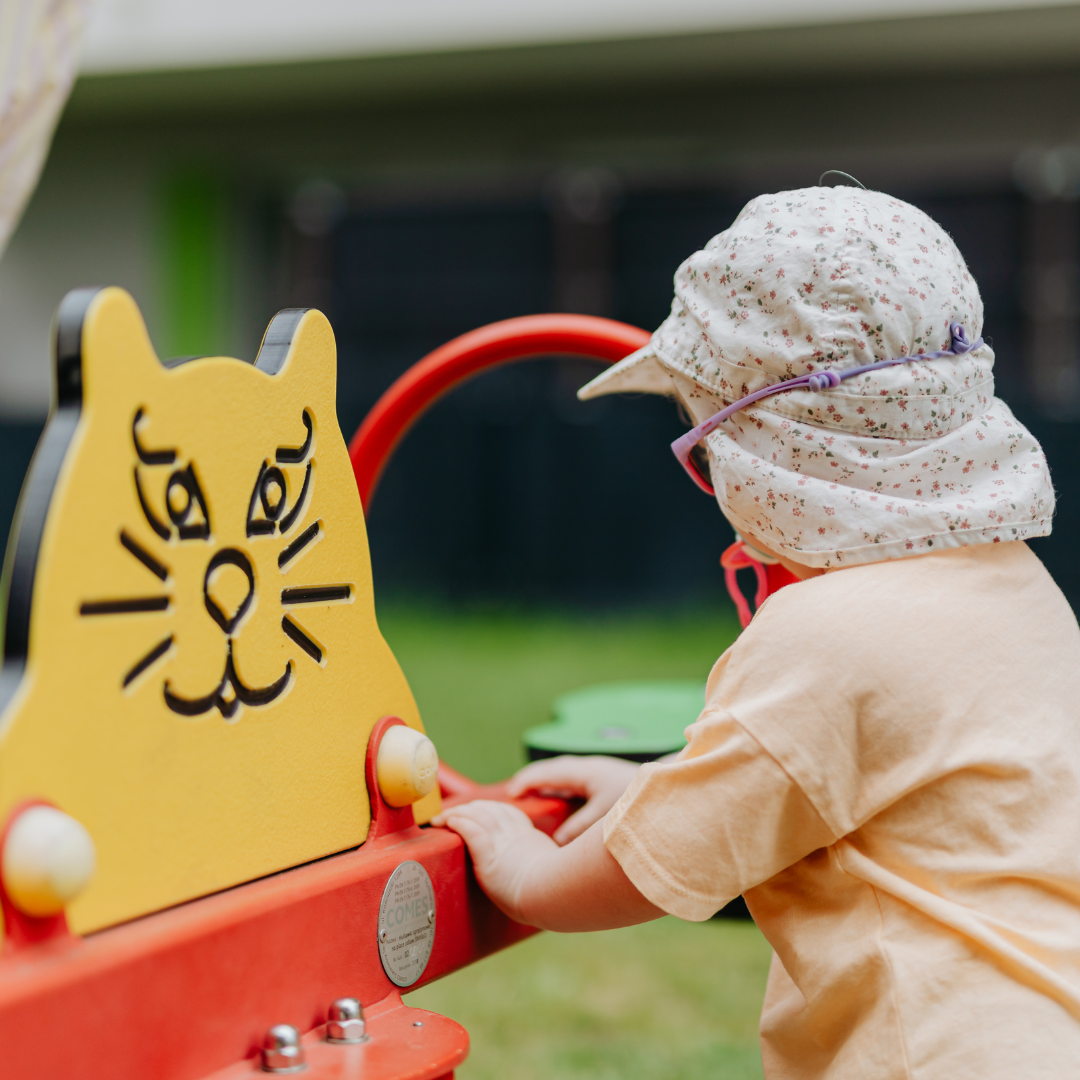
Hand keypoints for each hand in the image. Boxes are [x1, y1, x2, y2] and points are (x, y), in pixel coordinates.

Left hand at [433, 799, 556, 922]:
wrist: (551, 897)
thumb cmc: (556, 892)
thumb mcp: (555, 868)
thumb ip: (544, 865)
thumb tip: (549, 873)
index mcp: (529, 838)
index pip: (509, 813)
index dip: (492, 809)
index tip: (480, 810)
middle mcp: (514, 834)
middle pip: (490, 809)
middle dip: (471, 807)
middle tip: (456, 812)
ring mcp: (501, 843)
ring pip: (477, 815)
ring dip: (457, 812)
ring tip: (442, 817)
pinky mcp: (488, 855)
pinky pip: (470, 831)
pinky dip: (458, 822)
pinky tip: (448, 822)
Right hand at [506, 755, 639, 844]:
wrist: (671, 787)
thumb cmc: (639, 800)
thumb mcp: (606, 819)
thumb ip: (579, 830)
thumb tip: (557, 841)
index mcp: (585, 771)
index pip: (546, 773)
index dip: (525, 783)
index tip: (509, 796)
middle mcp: (589, 768)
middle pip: (552, 770)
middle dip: (532, 781)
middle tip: (513, 795)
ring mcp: (598, 773)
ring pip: (564, 775)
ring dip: (547, 785)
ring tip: (531, 800)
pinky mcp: (606, 781)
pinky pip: (574, 782)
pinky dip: (561, 790)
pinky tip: (560, 804)